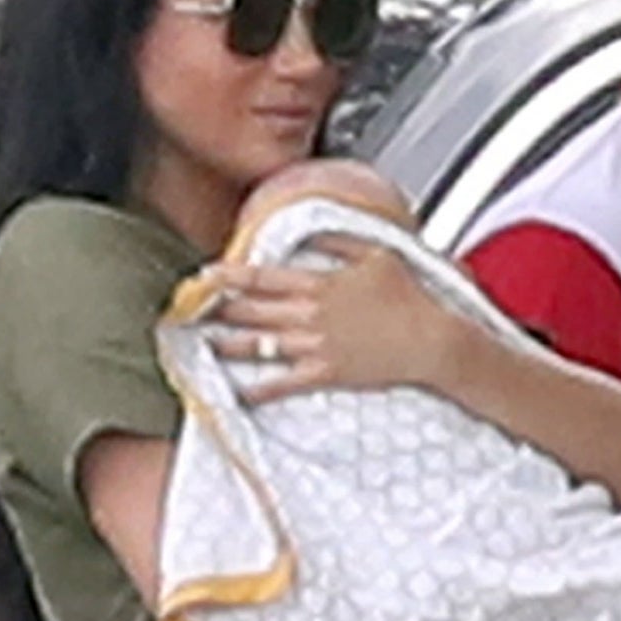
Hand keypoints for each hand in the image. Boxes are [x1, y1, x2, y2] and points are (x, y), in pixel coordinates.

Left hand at [203, 241, 455, 402]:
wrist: (430, 341)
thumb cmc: (409, 298)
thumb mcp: (376, 254)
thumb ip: (338, 240)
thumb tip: (309, 230)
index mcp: (319, 283)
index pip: (261, 277)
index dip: (228, 276)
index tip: (204, 276)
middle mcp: (310, 314)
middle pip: (251, 311)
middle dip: (217, 310)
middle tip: (190, 311)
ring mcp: (315, 346)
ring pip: (259, 345)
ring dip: (226, 345)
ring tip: (202, 343)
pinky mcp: (325, 373)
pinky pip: (283, 382)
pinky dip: (258, 388)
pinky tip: (238, 390)